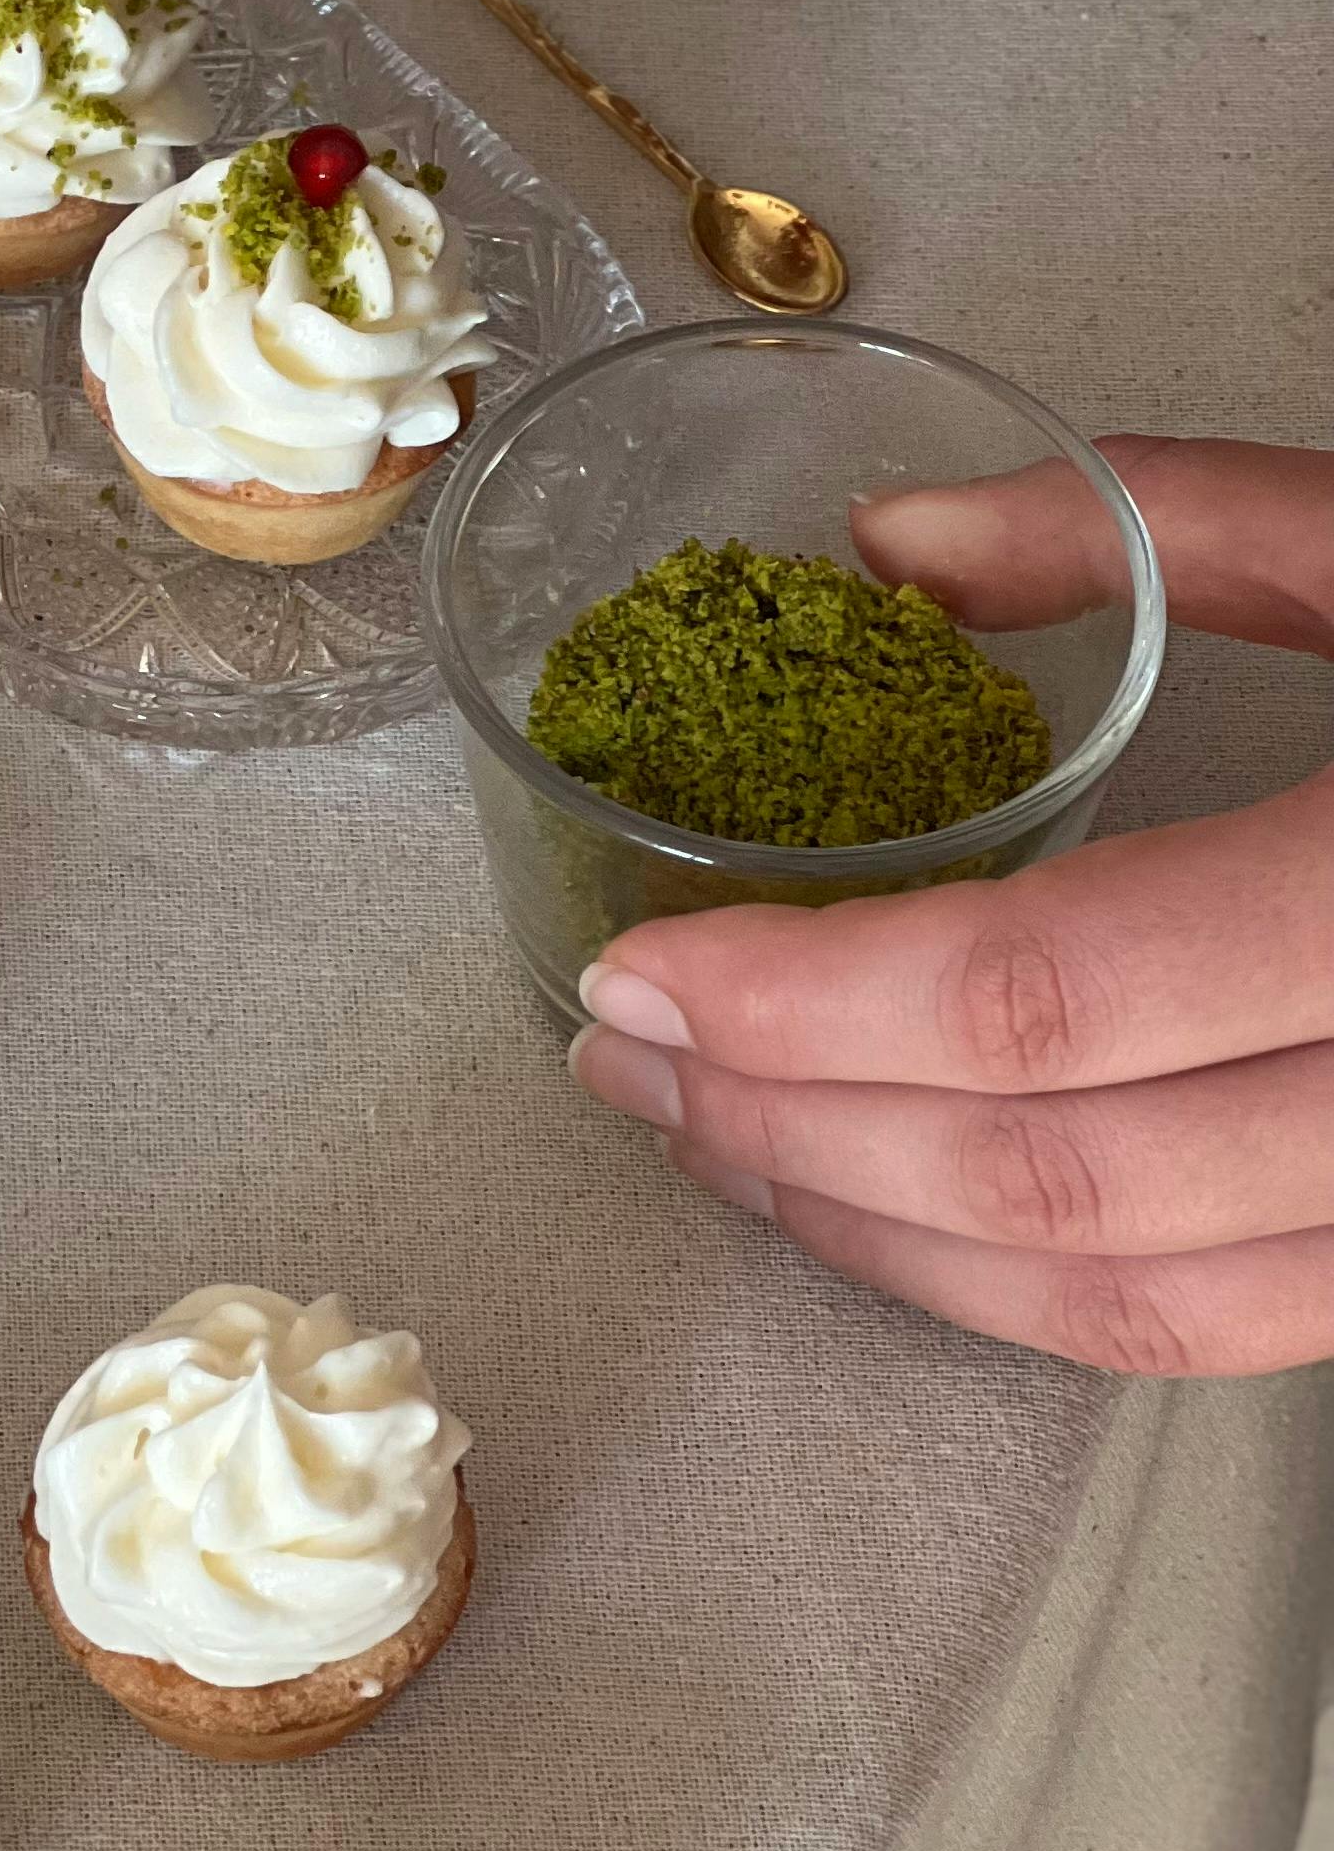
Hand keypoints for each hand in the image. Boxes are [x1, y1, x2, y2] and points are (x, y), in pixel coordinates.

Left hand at [571, 438, 1333, 1372]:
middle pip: (1066, 1187)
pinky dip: (1030, 1286)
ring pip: (1140, 1310)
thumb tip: (886, 540)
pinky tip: (902, 1194)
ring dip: (885, 1240)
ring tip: (715, 1139)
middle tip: (616, 1059)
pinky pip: (1234, 1326)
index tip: (637, 969)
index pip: (1054, 1003)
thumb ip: (1165, 524)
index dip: (813, 1004)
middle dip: (796, 1137)